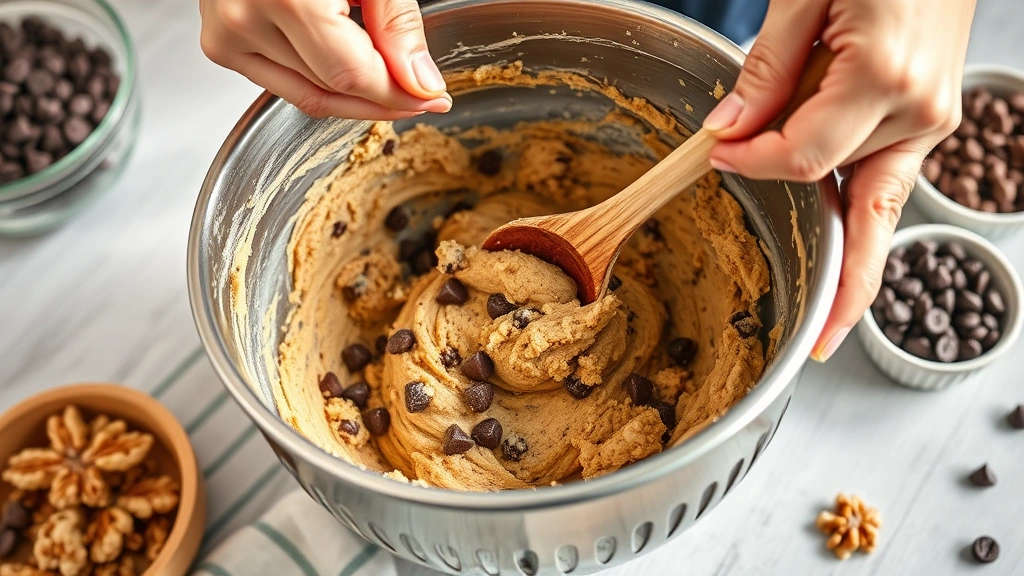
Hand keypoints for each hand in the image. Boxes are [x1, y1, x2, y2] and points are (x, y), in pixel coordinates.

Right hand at [199, 0, 451, 118]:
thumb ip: (396, 23)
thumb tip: (419, 82)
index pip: (353, 76)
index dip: (397, 95)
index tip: (433, 98)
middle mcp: (246, 20)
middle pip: (331, 90)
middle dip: (382, 97)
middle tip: (420, 94)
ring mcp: (227, 36)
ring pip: (307, 94)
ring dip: (353, 96)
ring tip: (388, 79)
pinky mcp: (221, 44)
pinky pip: (281, 83)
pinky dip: (320, 82)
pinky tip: (350, 70)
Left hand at [702, 0, 975, 361]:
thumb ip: (767, 68)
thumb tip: (726, 131)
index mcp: (884, 78)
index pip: (801, 156)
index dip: (753, 163)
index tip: (718, 157)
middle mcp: (917, 110)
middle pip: (852, 202)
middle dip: (837, 272)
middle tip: (820, 343)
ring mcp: (930, 118)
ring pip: (874, 200)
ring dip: (847, 245)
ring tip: (834, 317)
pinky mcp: (927, 116)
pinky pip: (886, 179)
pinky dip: (859, 213)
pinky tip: (844, 245)